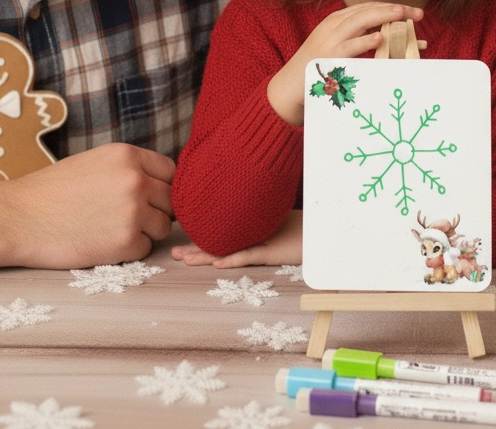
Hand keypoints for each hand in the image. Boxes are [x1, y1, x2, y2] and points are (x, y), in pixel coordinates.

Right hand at [4, 142, 174, 268]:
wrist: (19, 218)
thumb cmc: (53, 191)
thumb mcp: (96, 162)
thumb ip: (131, 169)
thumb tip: (164, 184)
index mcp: (128, 156)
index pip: (172, 171)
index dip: (163, 186)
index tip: (150, 196)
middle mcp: (136, 181)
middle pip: (171, 200)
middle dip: (156, 210)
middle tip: (127, 216)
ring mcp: (133, 212)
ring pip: (163, 226)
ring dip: (145, 231)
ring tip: (112, 228)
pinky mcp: (125, 243)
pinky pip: (145, 249)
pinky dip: (130, 250)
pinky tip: (103, 242)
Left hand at [171, 210, 302, 268]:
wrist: (321, 233)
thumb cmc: (300, 233)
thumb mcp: (275, 233)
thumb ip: (257, 235)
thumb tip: (235, 246)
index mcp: (249, 229)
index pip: (221, 236)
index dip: (201, 241)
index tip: (182, 247)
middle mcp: (251, 232)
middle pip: (219, 241)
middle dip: (195, 248)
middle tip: (174, 254)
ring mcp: (260, 240)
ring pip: (227, 248)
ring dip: (205, 255)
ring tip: (184, 259)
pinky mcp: (271, 250)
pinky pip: (249, 255)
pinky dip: (233, 260)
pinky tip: (217, 265)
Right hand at [267, 2, 422, 125]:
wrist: (289, 86)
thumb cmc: (318, 69)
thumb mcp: (338, 48)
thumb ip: (360, 41)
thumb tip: (389, 39)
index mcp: (336, 21)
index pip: (367, 8)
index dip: (390, 7)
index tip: (412, 11)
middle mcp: (333, 26)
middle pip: (366, 10)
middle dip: (392, 9)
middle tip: (416, 12)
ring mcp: (329, 40)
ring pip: (358, 21)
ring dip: (381, 16)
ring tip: (401, 14)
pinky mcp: (327, 56)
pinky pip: (349, 46)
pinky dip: (364, 40)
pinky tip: (379, 38)